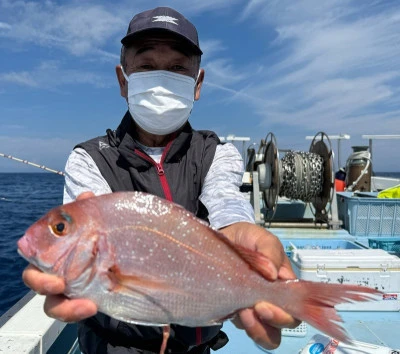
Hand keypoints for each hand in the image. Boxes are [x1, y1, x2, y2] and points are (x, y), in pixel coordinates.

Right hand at [21, 192, 97, 321]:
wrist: (119, 252)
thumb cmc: (97, 236)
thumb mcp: (95, 222)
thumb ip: (88, 209)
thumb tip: (86, 195)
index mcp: (52, 254)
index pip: (35, 262)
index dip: (36, 272)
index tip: (50, 274)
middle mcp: (55, 274)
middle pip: (37, 285)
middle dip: (43, 286)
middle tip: (59, 285)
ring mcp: (69, 290)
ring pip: (55, 306)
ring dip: (67, 309)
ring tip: (87, 307)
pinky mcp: (84, 300)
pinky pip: (77, 311)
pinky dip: (81, 312)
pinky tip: (95, 306)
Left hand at [219, 222, 300, 349]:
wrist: (222, 239)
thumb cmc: (245, 238)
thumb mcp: (260, 237)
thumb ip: (269, 249)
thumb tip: (272, 273)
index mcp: (284, 281)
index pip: (298, 304)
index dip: (292, 310)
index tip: (273, 303)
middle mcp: (273, 298)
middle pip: (285, 323)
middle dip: (274, 320)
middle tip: (258, 307)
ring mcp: (255, 307)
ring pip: (267, 333)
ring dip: (258, 328)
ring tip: (244, 311)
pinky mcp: (238, 312)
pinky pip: (246, 329)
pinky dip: (243, 325)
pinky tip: (234, 311)